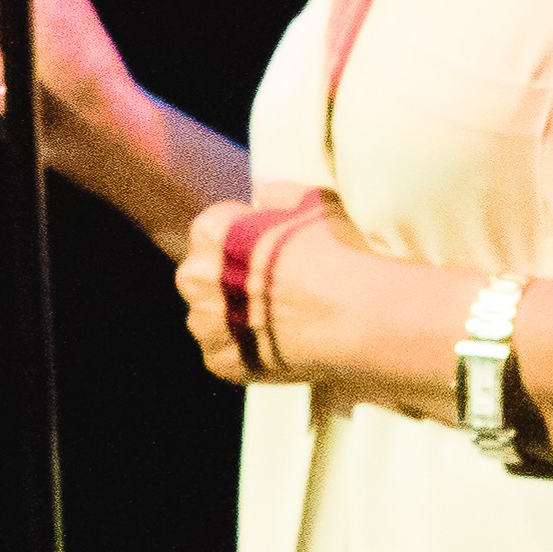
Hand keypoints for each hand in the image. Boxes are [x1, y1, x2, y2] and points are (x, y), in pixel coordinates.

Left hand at [176, 193, 343, 384]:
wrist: (357, 315)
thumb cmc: (336, 252)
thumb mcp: (313, 203)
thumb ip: (278, 193)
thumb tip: (260, 189)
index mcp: (211, 233)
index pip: (213, 229)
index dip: (244, 239)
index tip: (271, 251)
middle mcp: (195, 278)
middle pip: (204, 274)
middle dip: (230, 278)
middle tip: (274, 287)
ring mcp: (205, 324)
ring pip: (211, 317)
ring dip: (233, 316)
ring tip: (277, 319)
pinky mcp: (220, 361)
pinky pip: (225, 353)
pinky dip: (244, 351)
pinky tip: (276, 344)